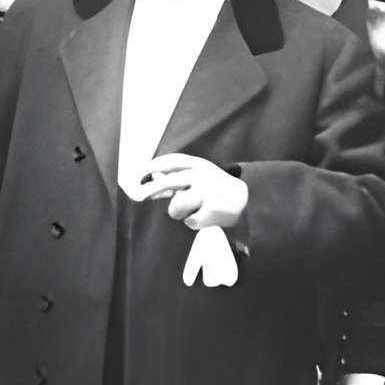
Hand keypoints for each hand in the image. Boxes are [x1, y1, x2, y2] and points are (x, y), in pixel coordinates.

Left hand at [133, 154, 247, 234]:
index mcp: (200, 165)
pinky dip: (193, 222)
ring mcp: (207, 193)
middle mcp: (203, 176)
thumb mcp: (200, 176)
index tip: (137, 173)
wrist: (246, 201)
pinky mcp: (212, 210)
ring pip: (176, 207)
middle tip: (140, 195)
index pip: (173, 162)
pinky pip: (189, 221)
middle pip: (169, 182)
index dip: (153, 166)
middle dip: (151, 190)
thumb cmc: (216, 189)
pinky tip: (204, 217)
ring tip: (192, 210)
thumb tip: (152, 178)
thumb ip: (177, 178)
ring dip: (179, 212)